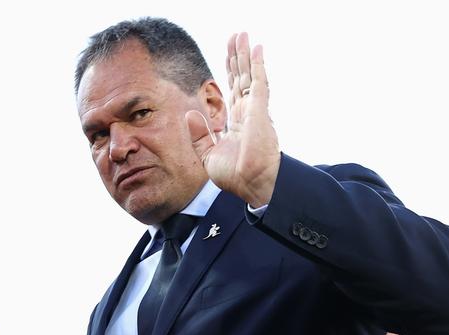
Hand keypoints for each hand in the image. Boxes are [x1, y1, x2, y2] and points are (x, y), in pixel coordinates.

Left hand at [187, 32, 279, 207]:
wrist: (249, 185)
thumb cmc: (234, 175)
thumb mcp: (208, 154)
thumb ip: (199, 135)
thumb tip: (189, 115)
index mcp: (239, 122)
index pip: (234, 90)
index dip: (232, 72)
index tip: (229, 55)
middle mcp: (249, 112)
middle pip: (242, 78)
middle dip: (238, 57)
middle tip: (237, 37)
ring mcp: (255, 110)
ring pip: (250, 75)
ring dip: (246, 55)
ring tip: (243, 36)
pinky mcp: (260, 110)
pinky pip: (259, 82)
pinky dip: (257, 65)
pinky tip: (256, 49)